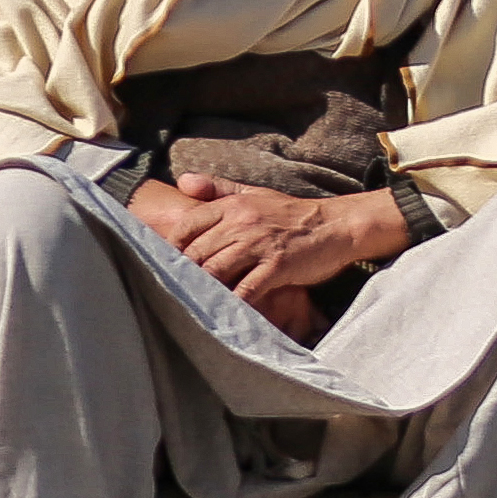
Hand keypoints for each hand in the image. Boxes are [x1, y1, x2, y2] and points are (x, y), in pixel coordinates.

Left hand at [123, 177, 407, 338]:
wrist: (336, 224)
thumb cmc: (292, 214)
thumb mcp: (254, 194)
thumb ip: (217, 190)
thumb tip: (181, 181)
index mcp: (232, 206)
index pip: (187, 227)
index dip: (169, 250)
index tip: (159, 267)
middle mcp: (240, 222)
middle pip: (196, 253)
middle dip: (181, 276)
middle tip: (167, 295)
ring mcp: (259, 244)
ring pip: (216, 271)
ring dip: (201, 291)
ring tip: (187, 309)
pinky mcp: (277, 266)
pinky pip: (247, 289)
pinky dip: (232, 305)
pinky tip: (223, 316)